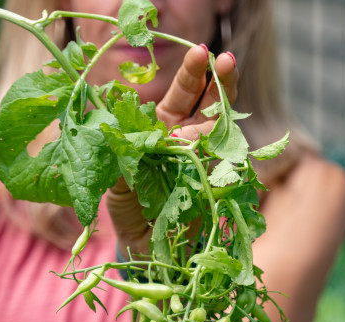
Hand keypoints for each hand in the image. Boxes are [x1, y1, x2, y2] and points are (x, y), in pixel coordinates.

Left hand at [107, 45, 238, 254]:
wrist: (145, 246)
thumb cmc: (128, 208)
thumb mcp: (118, 182)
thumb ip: (129, 161)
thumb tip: (141, 143)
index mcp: (163, 130)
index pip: (182, 95)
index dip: (193, 75)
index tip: (201, 52)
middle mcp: (189, 140)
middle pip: (209, 104)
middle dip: (219, 81)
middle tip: (226, 59)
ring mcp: (207, 161)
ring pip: (223, 131)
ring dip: (225, 113)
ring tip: (220, 102)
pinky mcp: (218, 186)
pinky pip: (227, 166)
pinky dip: (227, 155)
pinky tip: (224, 143)